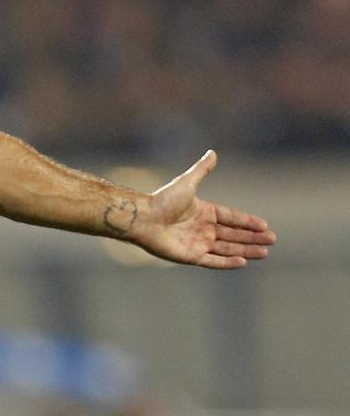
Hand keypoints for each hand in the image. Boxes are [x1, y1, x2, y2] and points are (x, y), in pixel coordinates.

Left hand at [137, 150, 275, 268]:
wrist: (144, 218)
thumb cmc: (163, 200)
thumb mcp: (187, 183)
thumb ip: (202, 170)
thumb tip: (213, 152)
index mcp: (203, 211)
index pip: (231, 217)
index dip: (247, 222)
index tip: (264, 225)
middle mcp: (202, 228)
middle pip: (232, 235)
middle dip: (252, 238)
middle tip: (272, 240)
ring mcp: (197, 243)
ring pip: (227, 249)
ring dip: (246, 250)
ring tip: (264, 252)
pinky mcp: (190, 256)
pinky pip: (213, 261)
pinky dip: (227, 262)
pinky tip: (243, 262)